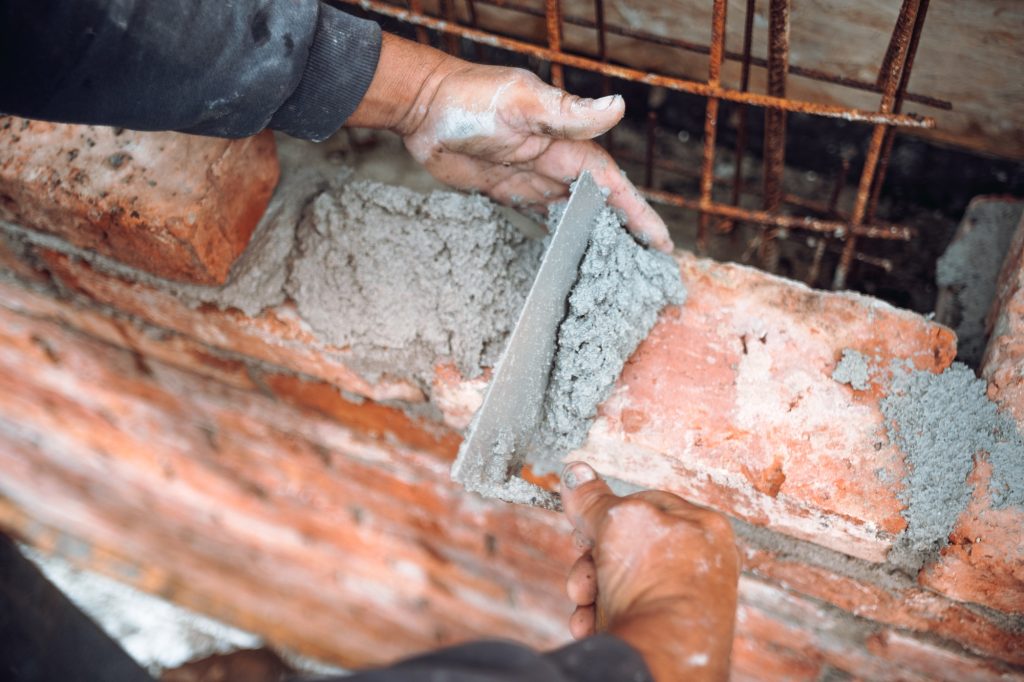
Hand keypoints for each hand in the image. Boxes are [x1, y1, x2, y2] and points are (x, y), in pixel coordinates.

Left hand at [347, 34, 672, 252]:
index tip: (660, 243)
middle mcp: (554, 162)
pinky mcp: (505, 190)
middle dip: (624, 230)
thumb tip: (617, 107)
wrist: (424, 106)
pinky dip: (555, 233)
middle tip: (647, 265)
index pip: (612, 185)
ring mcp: (530, 177)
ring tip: (615, 267)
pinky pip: (539, 215)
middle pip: (598, 204)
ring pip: (571, 213)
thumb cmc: (471, 98)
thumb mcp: (522, 102)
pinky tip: (565, 253)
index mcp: (567, 144)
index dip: (637, 213)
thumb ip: (568, 113)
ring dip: (592, 236)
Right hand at [560, 461, 739, 681]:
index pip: (646, 503)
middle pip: (625, 546)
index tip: (584, 526)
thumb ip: (594, 499)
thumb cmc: (656, 580)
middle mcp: (697, 563)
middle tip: (585, 568)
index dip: (608, 513)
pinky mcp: (661, 631)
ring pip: (617, 581)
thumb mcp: (618, 522)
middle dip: (592, 560)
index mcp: (703, 527)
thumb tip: (575, 472)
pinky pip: (620, 612)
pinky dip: (597, 616)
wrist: (662, 653)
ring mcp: (680, 600)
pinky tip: (591, 623)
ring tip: (584, 601)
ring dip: (589, 590)